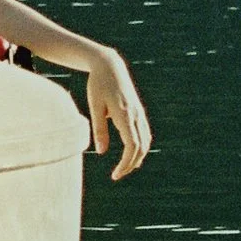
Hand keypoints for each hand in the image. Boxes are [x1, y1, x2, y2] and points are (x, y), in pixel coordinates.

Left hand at [85, 48, 151, 179]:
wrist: (110, 65)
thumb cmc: (98, 84)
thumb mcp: (94, 106)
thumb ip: (99, 129)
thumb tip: (101, 152)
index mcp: (124, 115)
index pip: (132, 146)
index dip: (126, 163)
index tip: (115, 175)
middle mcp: (136, 115)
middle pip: (141, 147)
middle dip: (131, 164)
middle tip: (117, 175)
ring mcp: (139, 113)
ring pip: (145, 141)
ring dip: (137, 157)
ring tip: (124, 168)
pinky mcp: (139, 111)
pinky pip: (144, 133)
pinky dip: (141, 146)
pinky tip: (132, 154)